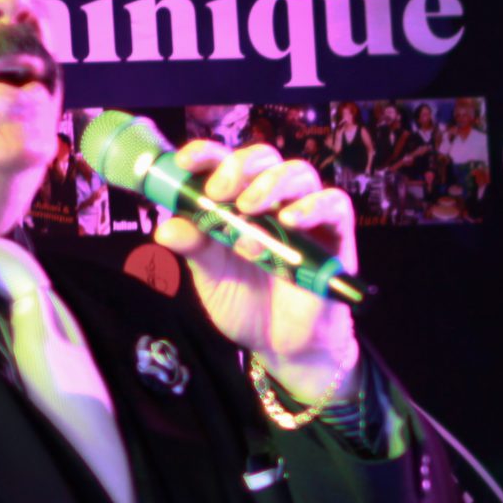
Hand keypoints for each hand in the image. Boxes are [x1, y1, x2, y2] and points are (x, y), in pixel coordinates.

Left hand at [152, 139, 359, 402]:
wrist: (282, 348)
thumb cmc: (246, 307)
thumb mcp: (210, 278)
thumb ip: (193, 248)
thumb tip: (166, 227)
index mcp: (237, 204)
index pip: (225, 163)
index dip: (207, 153)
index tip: (186, 162)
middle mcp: (273, 203)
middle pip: (265, 157)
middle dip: (240, 167)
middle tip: (219, 192)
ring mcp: (307, 218)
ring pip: (300, 173)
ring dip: (272, 183)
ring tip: (250, 210)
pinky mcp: (336, 236)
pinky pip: (335, 204)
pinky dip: (314, 205)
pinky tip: (291, 220)